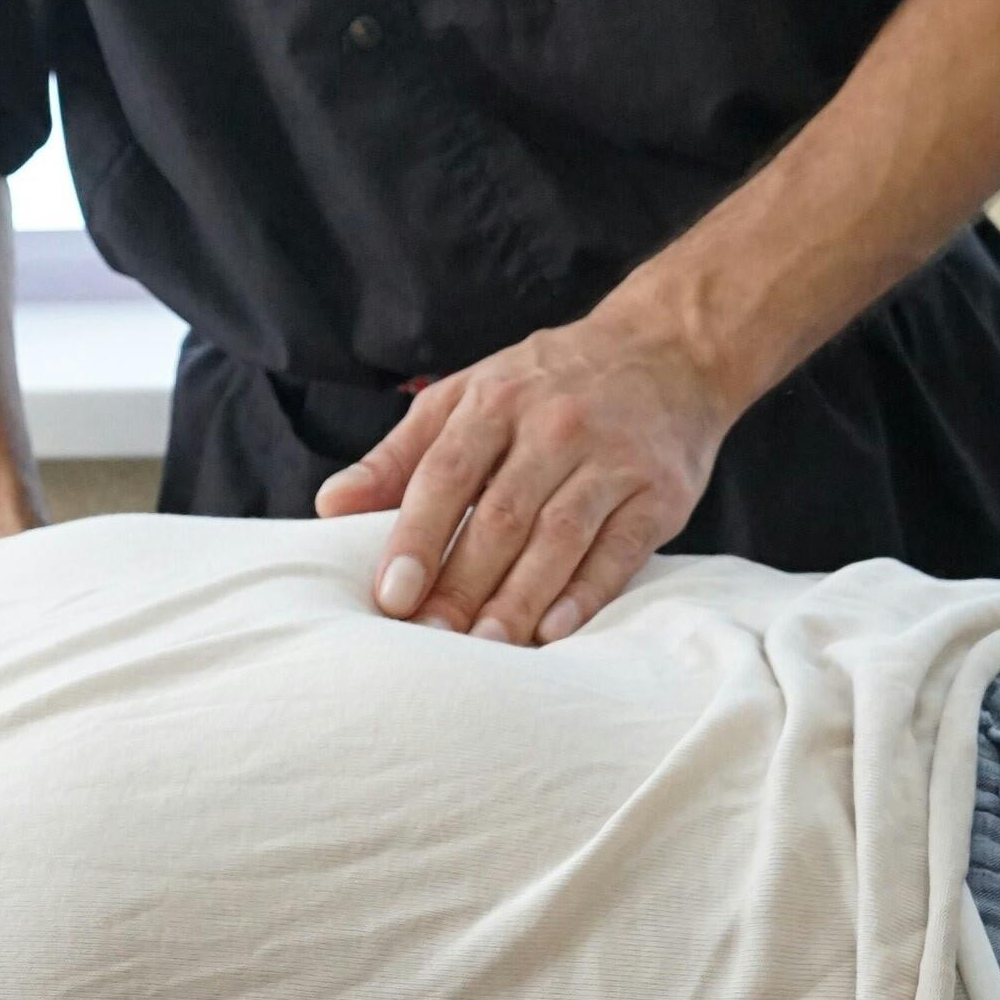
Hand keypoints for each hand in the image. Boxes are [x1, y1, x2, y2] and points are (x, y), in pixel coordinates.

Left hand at [314, 303, 734, 643]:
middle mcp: (554, 426)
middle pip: (500, 514)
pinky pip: (621, 549)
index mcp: (496, 401)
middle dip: (462, 583)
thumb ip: (400, 456)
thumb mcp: (468, 397)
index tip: (392, 595)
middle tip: (431, 641)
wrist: (667, 350)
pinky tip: (555, 630)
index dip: (416, 536)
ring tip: (487, 650)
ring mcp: (611, 459)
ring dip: (520, 598)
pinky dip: (587, 592)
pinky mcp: (659, 493)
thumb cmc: (547, 384)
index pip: (447, 473)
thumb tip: (331, 505)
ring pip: (558, 536)